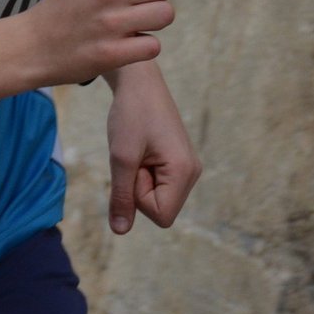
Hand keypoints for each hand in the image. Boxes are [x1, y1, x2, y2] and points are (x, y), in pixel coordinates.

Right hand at [0, 0, 177, 107]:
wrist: (30, 46)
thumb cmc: (66, 8)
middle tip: (136, 5)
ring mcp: (110, 23)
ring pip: (165, 14)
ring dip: (154, 22)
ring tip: (132, 25)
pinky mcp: (111, 54)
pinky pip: (154, 45)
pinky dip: (144, 47)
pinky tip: (126, 44)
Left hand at [105, 60, 199, 233]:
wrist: (138, 81)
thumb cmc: (130, 114)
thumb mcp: (121, 157)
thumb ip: (122, 197)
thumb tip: (120, 231)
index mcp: (185, 172)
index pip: (161, 216)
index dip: (138, 198)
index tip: (134, 166)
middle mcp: (192, 173)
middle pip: (159, 209)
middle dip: (138, 188)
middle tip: (134, 154)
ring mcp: (187, 168)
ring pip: (156, 197)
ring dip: (139, 179)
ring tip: (138, 149)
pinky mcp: (178, 162)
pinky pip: (156, 184)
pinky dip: (142, 171)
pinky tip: (141, 149)